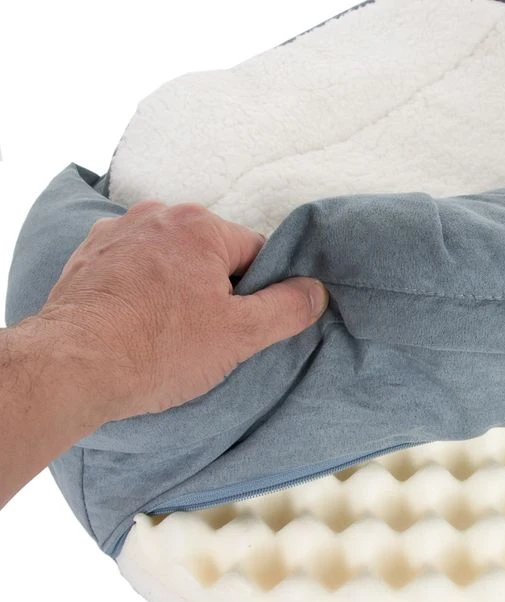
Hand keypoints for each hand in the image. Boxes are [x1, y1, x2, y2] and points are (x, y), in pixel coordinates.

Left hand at [31, 200, 328, 421]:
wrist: (73, 367)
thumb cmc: (157, 349)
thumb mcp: (240, 335)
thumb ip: (287, 308)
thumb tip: (315, 291)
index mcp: (199, 227)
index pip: (256, 252)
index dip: (258, 293)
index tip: (242, 325)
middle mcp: (156, 216)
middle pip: (212, 255)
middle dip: (216, 291)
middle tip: (205, 335)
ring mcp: (117, 233)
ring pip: (172, 261)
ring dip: (178, 290)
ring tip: (167, 334)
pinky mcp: (89, 256)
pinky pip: (135, 268)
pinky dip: (143, 291)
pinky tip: (138, 325)